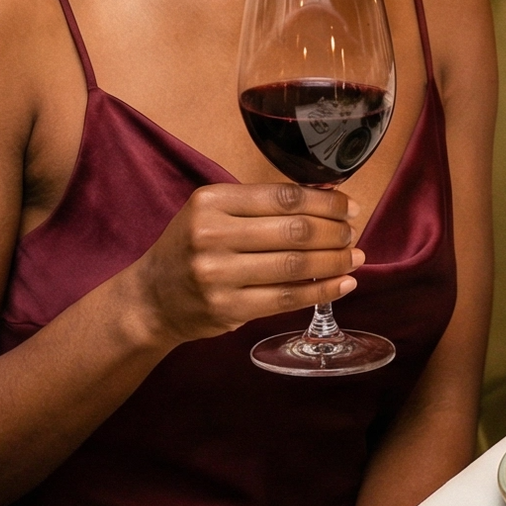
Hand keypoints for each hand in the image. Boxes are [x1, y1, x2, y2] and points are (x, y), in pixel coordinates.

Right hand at [129, 182, 364, 346]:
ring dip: (335, 261)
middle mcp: (212, 235)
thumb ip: (260, 206)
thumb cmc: (191, 248)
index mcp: (211, 201)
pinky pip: (287, 298)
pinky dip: (322, 291)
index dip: (325, 202)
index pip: (284, 197)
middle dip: (335, 231)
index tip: (349, 207)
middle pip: (295, 230)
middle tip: (352, 234)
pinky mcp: (228, 308)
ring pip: (295, 265)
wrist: (152, 298)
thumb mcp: (213, 213)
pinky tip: (343, 284)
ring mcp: (218, 275)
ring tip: (354, 258)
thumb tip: (326, 200)